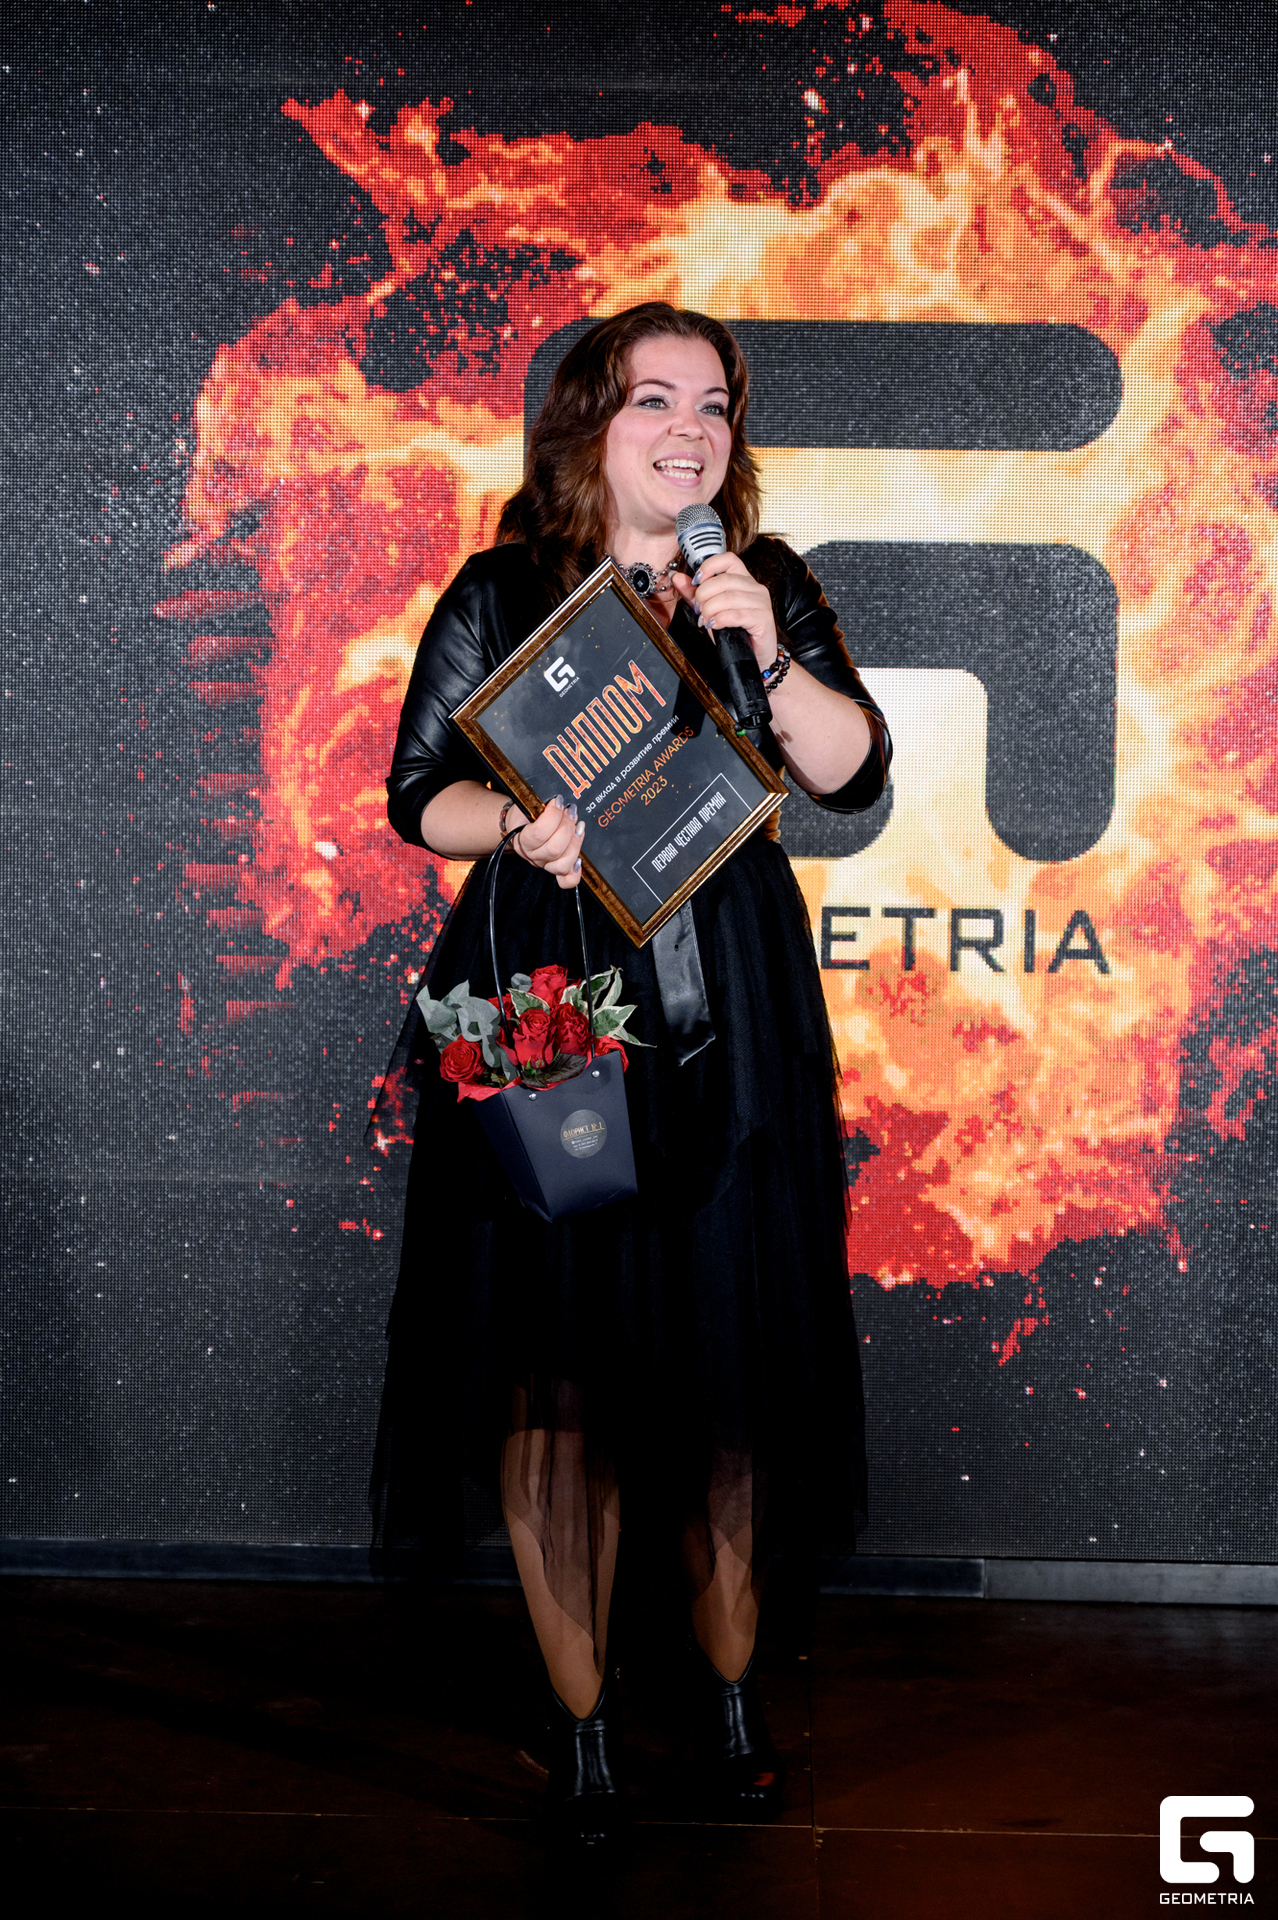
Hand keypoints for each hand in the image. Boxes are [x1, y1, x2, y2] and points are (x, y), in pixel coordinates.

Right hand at [510, 795, 584, 888]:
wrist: (518, 824)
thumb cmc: (525, 813)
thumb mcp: (527, 804)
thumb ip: (540, 804)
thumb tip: (560, 802)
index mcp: (521, 839)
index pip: (539, 833)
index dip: (553, 815)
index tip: (559, 801)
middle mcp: (532, 856)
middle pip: (554, 849)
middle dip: (567, 826)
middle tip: (571, 811)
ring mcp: (544, 864)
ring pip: (563, 863)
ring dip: (575, 843)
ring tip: (578, 826)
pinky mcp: (555, 869)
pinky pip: (566, 880)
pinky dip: (575, 872)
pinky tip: (579, 859)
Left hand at [671, 551, 777, 669]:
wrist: (755, 657)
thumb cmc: (736, 633)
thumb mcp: (711, 610)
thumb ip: (694, 594)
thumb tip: (676, 577)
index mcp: (744, 580)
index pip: (728, 559)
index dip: (709, 566)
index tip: (696, 582)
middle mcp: (755, 587)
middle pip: (724, 579)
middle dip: (704, 595)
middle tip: (699, 610)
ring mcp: (761, 602)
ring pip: (728, 597)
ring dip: (710, 610)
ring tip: (706, 621)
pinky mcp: (763, 619)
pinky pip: (736, 614)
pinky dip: (720, 620)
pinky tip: (714, 626)